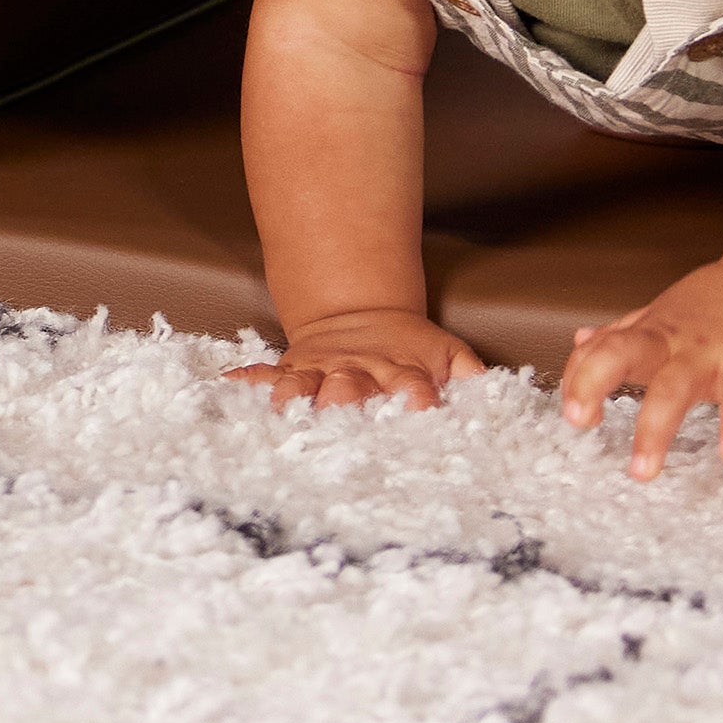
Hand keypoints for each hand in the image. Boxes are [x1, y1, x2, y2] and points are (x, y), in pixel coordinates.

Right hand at [229, 308, 475, 411]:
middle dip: (346, 398)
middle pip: (352, 386)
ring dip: (296, 394)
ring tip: (282, 407)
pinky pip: (266, 374)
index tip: (420, 406)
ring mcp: (322, 370)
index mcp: (400, 371)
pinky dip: (248, 380)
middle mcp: (358, 372)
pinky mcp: (294, 369)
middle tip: (338, 409)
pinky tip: (228, 385)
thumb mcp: (448, 354)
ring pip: (308, 383)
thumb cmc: (410, 348)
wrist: (362, 313)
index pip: (411, 386)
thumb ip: (471, 375)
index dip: (416, 395)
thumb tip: (493, 392)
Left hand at [557, 259, 722, 476]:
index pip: (601, 348)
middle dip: (596, 382)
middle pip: (626, 353)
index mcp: (650, 331)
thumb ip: (623, 333)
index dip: (579, 376)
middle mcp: (674, 340)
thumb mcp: (664, 318)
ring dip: (656, 426)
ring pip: (678, 384)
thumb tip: (580, 343)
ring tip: (643, 469)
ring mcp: (713, 353)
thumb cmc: (716, 311)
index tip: (572, 413)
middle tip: (578, 421)